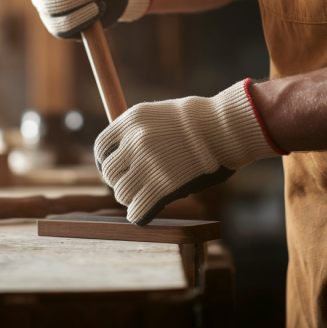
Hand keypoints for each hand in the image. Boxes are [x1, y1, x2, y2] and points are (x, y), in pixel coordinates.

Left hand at [94, 79, 283, 224]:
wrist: (224, 128)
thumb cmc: (199, 120)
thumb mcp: (161, 112)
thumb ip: (140, 130)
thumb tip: (123, 149)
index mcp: (133, 119)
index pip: (102, 146)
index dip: (104, 161)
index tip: (113, 169)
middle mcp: (136, 140)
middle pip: (109, 172)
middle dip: (117, 181)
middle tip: (130, 184)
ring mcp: (149, 163)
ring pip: (121, 192)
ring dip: (129, 198)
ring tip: (140, 197)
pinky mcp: (163, 185)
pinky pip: (137, 209)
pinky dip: (138, 215)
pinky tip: (142, 214)